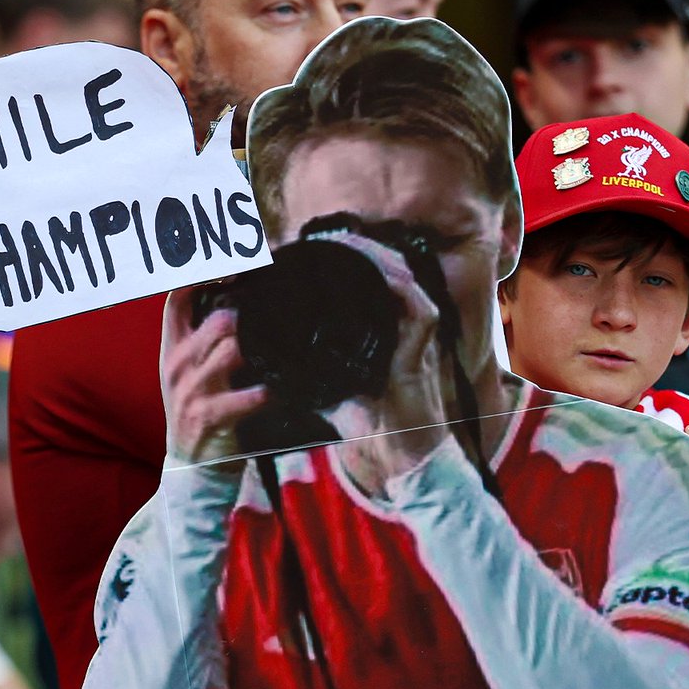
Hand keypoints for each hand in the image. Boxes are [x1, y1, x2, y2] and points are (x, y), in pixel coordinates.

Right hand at [162, 286, 266, 464]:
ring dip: (263, 351)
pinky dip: (268, 393)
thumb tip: (238, 307)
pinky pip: (248, 396)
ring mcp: (192, 391)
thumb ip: (204, 341)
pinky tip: (278, 392)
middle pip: (217, 320)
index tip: (232, 270)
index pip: (176, 299)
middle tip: (274, 321)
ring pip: (234, 349)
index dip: (202, 277)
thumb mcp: (190, 374)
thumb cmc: (199, 413)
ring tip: (282, 355)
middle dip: (249, 318)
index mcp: (172, 349)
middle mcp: (178, 365)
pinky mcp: (209, 415)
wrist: (190, 467)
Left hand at [323, 234, 445, 485]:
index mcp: (376, 322)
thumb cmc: (364, 419)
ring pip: (398, 274)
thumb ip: (298, 369)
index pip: (360, 276)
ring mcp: (414, 328)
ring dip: (369, 256)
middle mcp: (397, 318)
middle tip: (318, 238)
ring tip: (339, 243)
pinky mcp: (425, 342)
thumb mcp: (320, 386)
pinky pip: (416, 302)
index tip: (303, 247)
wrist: (395, 451)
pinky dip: (394, 283)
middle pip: (379, 266)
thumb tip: (263, 356)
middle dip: (349, 248)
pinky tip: (371, 270)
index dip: (336, 257)